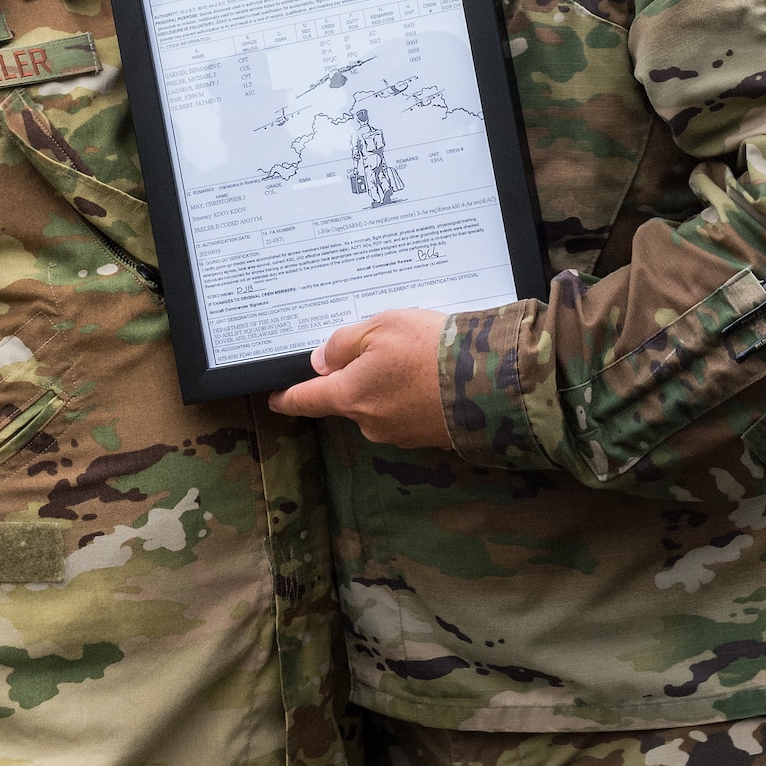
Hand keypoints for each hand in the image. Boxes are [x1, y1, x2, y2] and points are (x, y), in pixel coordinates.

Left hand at [268, 308, 451, 447]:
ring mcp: (399, 434)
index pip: (306, 400)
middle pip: (349, 399)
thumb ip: (343, 344)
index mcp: (350, 396)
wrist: (490, 384)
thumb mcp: (381, 327)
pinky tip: (432, 375)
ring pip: (380, 403)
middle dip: (358, 377)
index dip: (288, 397)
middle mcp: (369, 422)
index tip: (275, 398)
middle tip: (383, 348)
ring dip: (390, 384)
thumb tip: (322, 361)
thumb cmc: (431, 351)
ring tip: (417, 357)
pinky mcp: (426, 437)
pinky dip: (413, 394)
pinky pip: (407, 411)